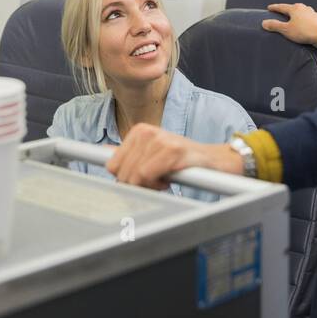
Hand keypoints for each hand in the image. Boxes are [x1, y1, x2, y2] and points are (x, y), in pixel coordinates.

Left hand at [106, 123, 243, 190]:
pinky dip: (157, 185)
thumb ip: (129, 153)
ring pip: (134, 176)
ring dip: (149, 186)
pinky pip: (148, 176)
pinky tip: (169, 179)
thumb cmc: (181, 160)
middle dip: (136, 185)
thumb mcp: (151, 153)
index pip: (112, 164)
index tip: (138, 181)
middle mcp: (147, 131)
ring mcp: (159, 139)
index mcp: (138, 131)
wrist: (213, 160)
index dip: (125, 179)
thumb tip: (103, 152)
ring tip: (163, 179)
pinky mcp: (171, 150)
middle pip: (122, 173)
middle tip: (154, 182)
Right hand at [261, 3, 316, 47]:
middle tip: (282, 13)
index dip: (275, 8)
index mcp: (295, 9)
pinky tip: (306, 26)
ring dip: (298, 16)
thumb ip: (275, 26)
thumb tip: (264, 23)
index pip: (282, 7)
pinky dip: (306, 22)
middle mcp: (305, 9)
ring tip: (295, 21)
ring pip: (303, 13)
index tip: (270, 8)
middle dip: (288, 11)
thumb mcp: (286, 30)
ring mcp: (313, 14)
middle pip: (294, 8)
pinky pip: (310, 20)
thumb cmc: (305, 31)